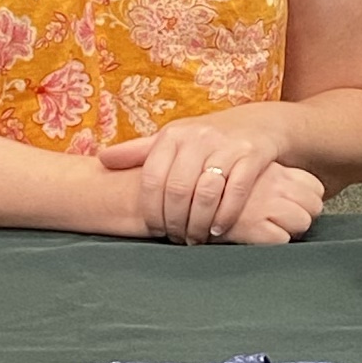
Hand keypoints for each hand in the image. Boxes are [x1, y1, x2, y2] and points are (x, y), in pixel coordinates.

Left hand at [103, 108, 320, 247]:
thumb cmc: (207, 138)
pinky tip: (218, 230)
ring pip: (206, 192)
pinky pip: (236, 191)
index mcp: (173, 135)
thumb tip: (102, 160)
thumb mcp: (173, 139)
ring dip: (198, 223)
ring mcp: (226, 146)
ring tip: (195, 238)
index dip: (151, 209)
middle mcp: (198, 138)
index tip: (154, 229)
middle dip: (174, 221)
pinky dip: (226, 215)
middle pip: (178, 189)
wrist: (259, 124)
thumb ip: (138, 151)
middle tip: (176, 238)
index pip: (152, 178)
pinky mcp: (252, 156)